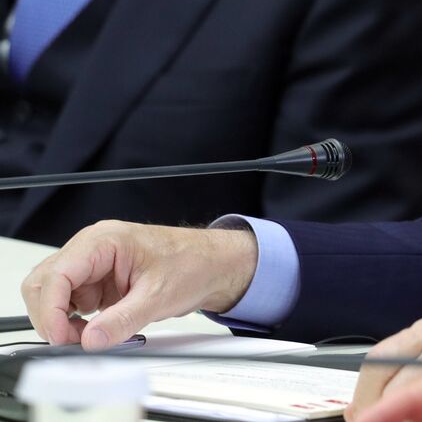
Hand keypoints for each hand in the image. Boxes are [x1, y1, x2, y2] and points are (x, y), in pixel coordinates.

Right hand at [20, 220, 257, 349]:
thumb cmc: (194, 264)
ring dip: (62, 319)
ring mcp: (94, 263)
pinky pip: (71, 300)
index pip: (57, 274)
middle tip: (71, 340)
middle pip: (45, 282)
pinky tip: (94, 328)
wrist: (216, 264)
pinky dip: (74, 319)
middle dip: (51, 316)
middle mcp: (93, 247)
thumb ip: (122, 321)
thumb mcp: (158, 296)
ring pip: (53, 293)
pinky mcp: (99, 279)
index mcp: (104, 241)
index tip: (60, 337)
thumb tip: (90, 340)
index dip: (51, 310)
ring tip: (89, 335)